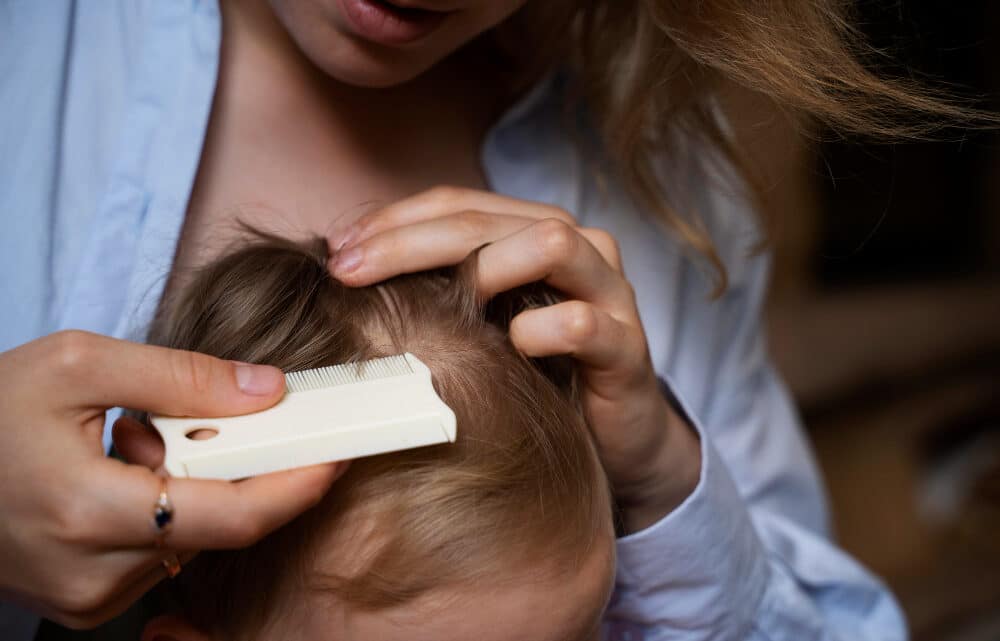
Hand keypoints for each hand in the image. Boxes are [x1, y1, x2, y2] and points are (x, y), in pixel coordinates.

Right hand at [0, 331, 346, 627]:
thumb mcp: (77, 365)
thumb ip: (182, 377)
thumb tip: (268, 390)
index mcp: (88, 511)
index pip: (232, 517)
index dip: (296, 485)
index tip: (337, 453)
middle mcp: (93, 574)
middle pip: (220, 526)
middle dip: (231, 466)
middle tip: (198, 416)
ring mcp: (87, 598)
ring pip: (194, 540)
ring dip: (192, 486)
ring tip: (130, 444)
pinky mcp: (84, 602)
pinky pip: (162, 553)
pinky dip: (167, 508)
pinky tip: (121, 475)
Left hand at [327, 187, 700, 532]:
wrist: (614, 436)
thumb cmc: (536, 375)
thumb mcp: (480, 325)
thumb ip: (436, 289)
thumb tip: (347, 268)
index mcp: (533, 231)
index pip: (456, 202)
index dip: (392, 220)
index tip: (337, 251)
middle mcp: (577, 246)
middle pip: (488, 219)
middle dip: (409, 241)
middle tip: (350, 272)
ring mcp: (608, 292)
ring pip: (550, 242)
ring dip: (483, 267)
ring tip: (434, 305)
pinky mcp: (628, 347)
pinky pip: (584, 322)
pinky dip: (540, 331)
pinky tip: (511, 349)